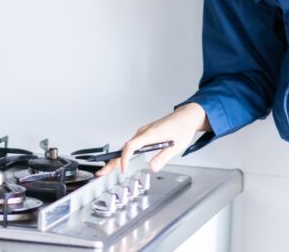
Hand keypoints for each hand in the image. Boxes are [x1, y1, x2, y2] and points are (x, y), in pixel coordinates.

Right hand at [95, 103, 209, 176]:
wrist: (186, 116)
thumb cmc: (182, 128)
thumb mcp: (176, 147)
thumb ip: (162, 158)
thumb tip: (151, 168)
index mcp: (150, 134)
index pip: (131, 146)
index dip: (124, 158)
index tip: (123, 169)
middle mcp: (144, 132)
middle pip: (124, 147)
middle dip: (112, 161)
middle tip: (101, 172)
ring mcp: (143, 132)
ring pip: (127, 146)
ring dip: (117, 158)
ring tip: (107, 170)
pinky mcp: (145, 134)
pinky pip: (131, 144)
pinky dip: (124, 153)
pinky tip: (121, 161)